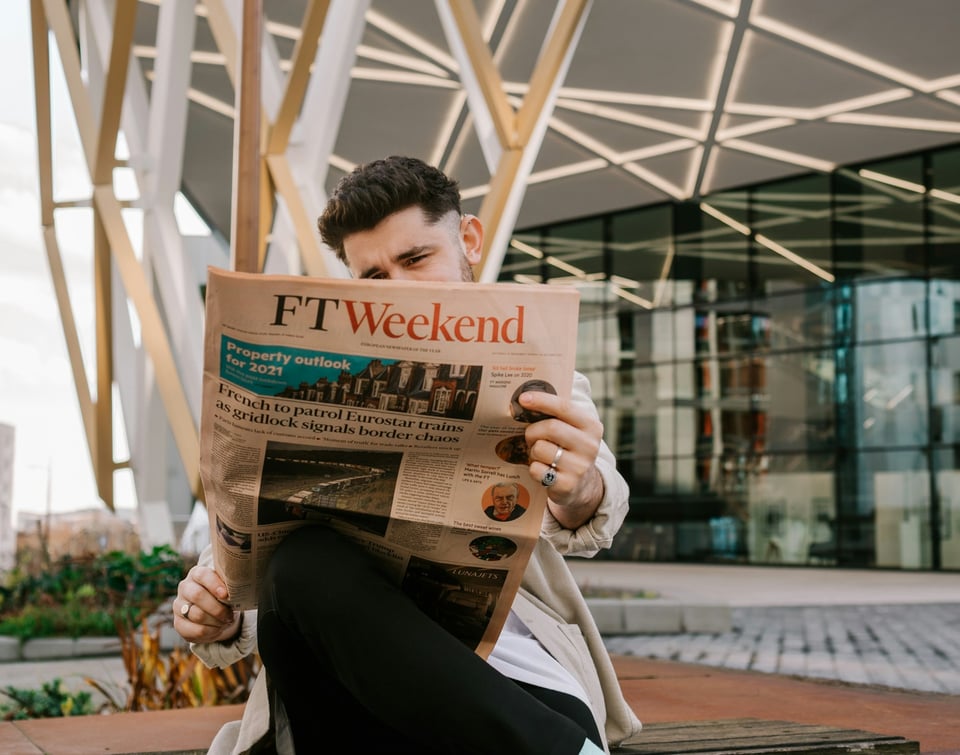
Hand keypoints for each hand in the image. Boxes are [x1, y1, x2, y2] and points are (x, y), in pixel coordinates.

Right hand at [173, 564, 240, 643]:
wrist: (214, 611)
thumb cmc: (222, 595)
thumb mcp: (226, 586)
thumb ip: (228, 585)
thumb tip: (237, 590)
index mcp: (196, 574)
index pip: (203, 575)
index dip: (214, 585)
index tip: (226, 595)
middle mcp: (185, 587)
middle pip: (197, 595)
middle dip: (217, 608)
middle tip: (230, 615)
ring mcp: (179, 606)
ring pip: (197, 615)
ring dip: (216, 621)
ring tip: (226, 622)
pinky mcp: (178, 623)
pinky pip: (195, 631)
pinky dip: (210, 632)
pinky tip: (218, 629)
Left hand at [520, 390, 605, 528]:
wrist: (581, 485)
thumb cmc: (568, 448)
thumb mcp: (571, 429)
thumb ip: (556, 414)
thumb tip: (525, 399)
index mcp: (591, 426)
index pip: (564, 407)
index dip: (541, 400)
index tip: (523, 398)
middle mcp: (589, 446)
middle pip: (550, 427)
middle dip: (533, 431)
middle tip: (530, 436)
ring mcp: (579, 467)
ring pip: (540, 449)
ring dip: (532, 451)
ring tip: (539, 455)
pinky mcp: (567, 485)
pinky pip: (536, 470)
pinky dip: (533, 468)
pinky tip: (543, 470)